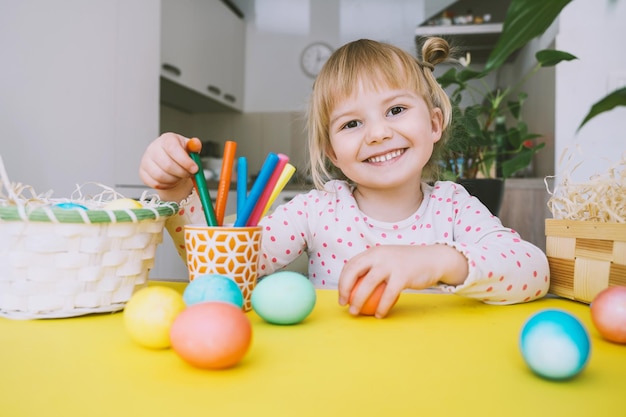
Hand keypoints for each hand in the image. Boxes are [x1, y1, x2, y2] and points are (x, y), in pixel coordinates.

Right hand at [139, 133, 199, 201]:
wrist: (170, 162)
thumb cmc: (180, 154)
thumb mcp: (189, 148)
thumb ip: (194, 146)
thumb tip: (196, 144)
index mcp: (166, 139)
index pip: (173, 148)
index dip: (185, 161)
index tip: (195, 169)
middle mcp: (154, 148)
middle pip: (167, 165)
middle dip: (182, 173)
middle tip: (189, 174)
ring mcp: (146, 160)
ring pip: (161, 176)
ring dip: (175, 180)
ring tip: (180, 176)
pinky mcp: (142, 172)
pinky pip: (155, 183)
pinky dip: (166, 185)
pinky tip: (172, 180)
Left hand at [337, 244, 467, 317]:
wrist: (433, 259)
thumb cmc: (408, 264)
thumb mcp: (388, 260)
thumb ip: (373, 268)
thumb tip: (355, 287)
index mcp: (373, 252)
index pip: (351, 264)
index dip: (342, 281)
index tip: (342, 295)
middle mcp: (379, 255)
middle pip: (354, 271)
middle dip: (344, 289)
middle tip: (344, 304)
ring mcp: (391, 264)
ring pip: (368, 284)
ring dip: (358, 301)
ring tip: (355, 312)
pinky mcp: (403, 275)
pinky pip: (388, 295)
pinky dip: (382, 307)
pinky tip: (379, 315)